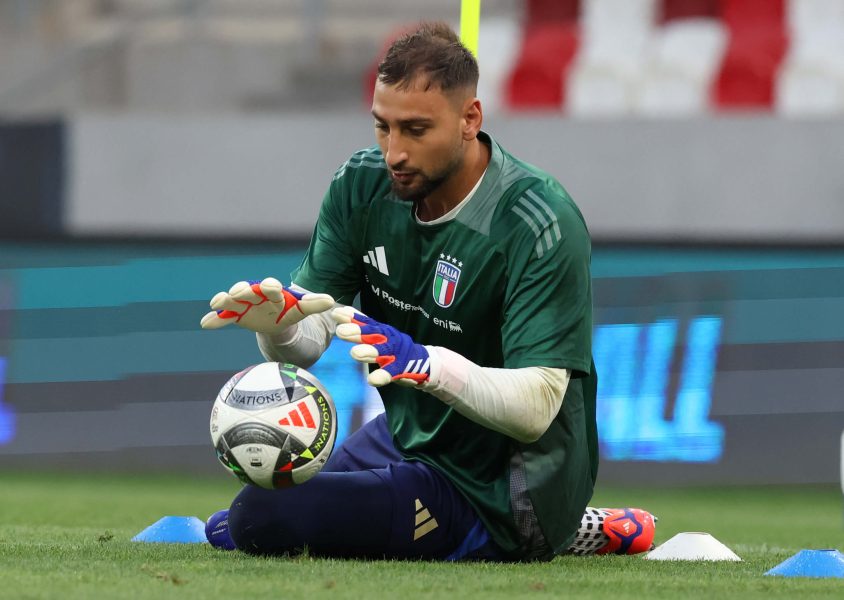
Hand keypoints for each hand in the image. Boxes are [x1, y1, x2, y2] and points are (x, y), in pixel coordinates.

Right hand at [200, 277, 333, 333]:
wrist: (275, 319)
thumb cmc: (289, 310)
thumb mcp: (301, 309)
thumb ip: (313, 305)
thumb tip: (332, 301)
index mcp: (273, 292)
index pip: (271, 286)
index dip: (270, 286)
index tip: (269, 286)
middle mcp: (256, 294)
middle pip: (248, 289)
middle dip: (243, 289)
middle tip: (238, 291)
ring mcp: (243, 304)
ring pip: (232, 300)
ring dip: (225, 300)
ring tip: (218, 302)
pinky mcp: (235, 315)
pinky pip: (223, 317)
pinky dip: (215, 320)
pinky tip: (205, 324)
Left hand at [332, 307, 430, 386]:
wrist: (423, 362)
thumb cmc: (395, 348)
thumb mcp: (379, 334)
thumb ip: (362, 325)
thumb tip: (341, 310)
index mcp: (382, 331)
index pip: (366, 322)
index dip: (352, 318)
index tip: (337, 313)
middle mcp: (390, 338)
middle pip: (373, 334)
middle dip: (357, 332)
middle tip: (340, 331)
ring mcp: (397, 353)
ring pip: (382, 351)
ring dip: (369, 351)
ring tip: (354, 353)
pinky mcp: (403, 368)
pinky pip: (392, 372)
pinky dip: (383, 375)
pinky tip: (372, 380)